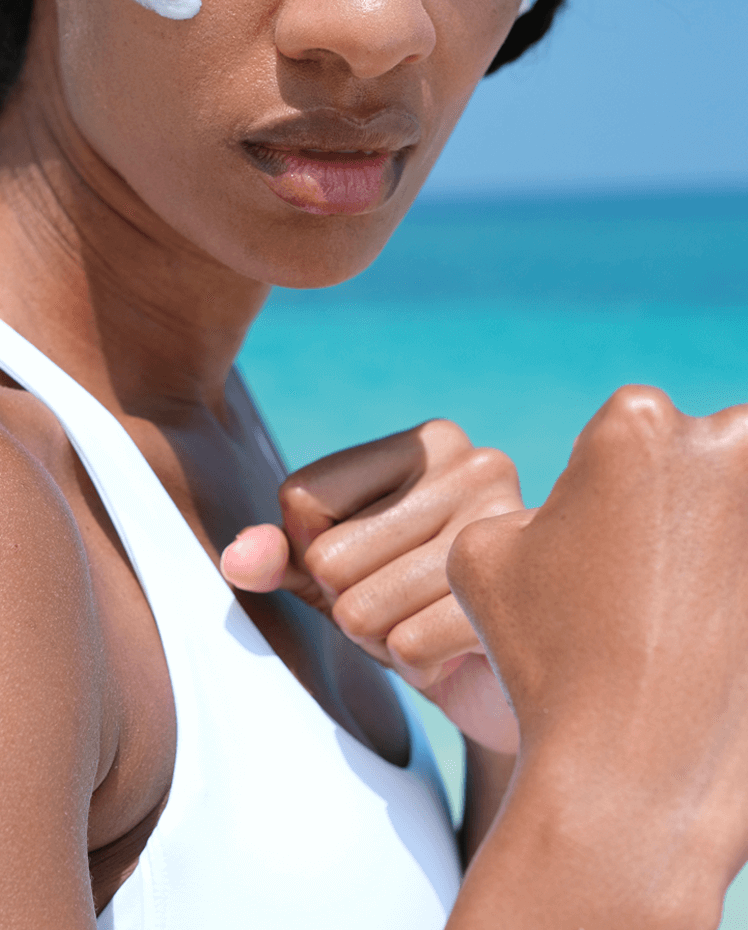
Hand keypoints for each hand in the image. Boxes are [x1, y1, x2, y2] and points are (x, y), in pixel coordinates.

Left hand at [221, 420, 522, 751]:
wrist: (508, 681)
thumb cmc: (414, 609)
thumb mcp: (335, 575)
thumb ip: (281, 555)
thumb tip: (237, 560)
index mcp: (428, 443)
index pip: (300, 497)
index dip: (310, 553)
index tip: (368, 565)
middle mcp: (475, 465)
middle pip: (327, 556)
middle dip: (349, 605)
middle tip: (405, 608)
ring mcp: (506, 527)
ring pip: (360, 608)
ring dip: (381, 641)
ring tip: (429, 629)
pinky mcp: (520, 596)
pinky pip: (407, 646)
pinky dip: (417, 668)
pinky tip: (455, 657)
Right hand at [446, 386, 747, 923]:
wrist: (635, 779)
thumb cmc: (548, 659)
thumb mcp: (482, 554)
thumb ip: (518, 505)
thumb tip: (559, 510)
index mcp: (635, 424)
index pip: (627, 436)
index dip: (608, 495)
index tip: (606, 552)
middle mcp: (728, 446)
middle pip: (706, 455)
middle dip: (684, 508)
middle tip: (652, 584)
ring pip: (741, 509)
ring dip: (721, 547)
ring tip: (690, 614)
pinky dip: (738, 595)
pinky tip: (718, 638)